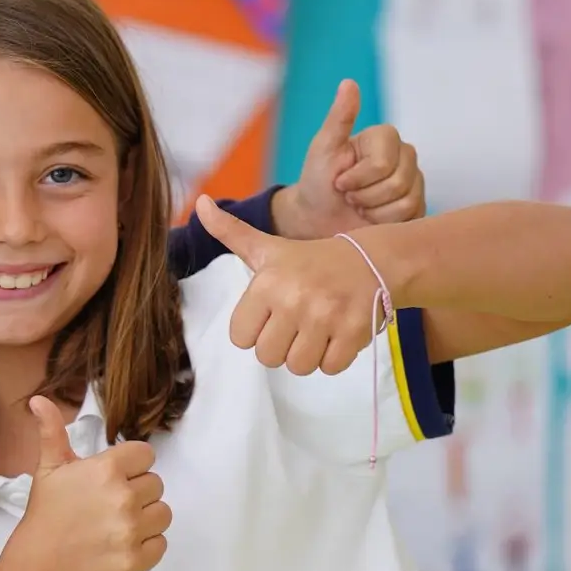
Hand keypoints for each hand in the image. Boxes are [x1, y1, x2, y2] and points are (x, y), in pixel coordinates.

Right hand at [11, 396, 170, 570]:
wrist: (41, 566)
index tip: (112, 479)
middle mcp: (123, 498)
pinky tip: (120, 545)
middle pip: (156, 485)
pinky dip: (145, 546)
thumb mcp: (49, 469)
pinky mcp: (136, 560)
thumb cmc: (47, 514)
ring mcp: (131, 531)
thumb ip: (51, 431)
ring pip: (163, 514)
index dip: (131, 466)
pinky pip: (161, 544)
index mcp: (106, 470)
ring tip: (117, 525)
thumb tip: (38, 399)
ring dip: (145, 519)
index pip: (146, 455)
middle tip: (108, 506)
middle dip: (136, 493)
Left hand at [197, 194, 381, 376]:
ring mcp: (326, 317)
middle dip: (281, 345)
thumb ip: (230, 231)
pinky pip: (330, 368)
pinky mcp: (354, 331)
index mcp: (267, 283)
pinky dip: (333, 358)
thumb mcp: (267, 247)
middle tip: (296, 322)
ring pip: (298, 367)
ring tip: (316, 329)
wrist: (371, 260)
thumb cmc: (311, 260)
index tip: (273, 313)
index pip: (240, 338)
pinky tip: (337, 333)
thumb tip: (199, 203)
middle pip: (267, 357)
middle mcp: (294, 299)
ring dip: (307, 354)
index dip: (255, 330)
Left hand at [277, 81, 426, 236]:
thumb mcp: (323, 147)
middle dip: (364, 196)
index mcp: (385, 137)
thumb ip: (339, 117)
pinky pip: (411, 217)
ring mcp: (414, 181)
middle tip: (349, 195)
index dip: (357, 179)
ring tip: (360, 206)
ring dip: (373, 211)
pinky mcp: (417, 206)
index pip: (383, 163)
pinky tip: (372, 218)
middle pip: (397, 183)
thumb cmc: (318, 181)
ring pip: (405, 202)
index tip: (340, 180)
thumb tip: (348, 83)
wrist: (317, 218)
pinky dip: (384, 222)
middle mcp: (405, 156)